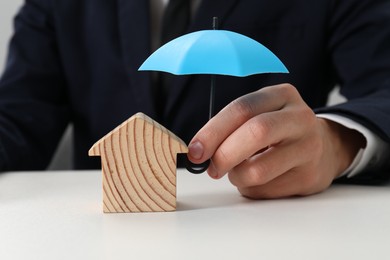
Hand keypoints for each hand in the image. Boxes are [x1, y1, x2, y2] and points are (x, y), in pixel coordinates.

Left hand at [187, 84, 364, 198]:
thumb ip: (233, 126)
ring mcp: (309, 148)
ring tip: (238, 173)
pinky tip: (259, 181)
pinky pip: (267, 190)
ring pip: (259, 169)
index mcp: (281, 95)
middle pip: (256, 133)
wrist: (325, 148)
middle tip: (212, 168)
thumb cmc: (279, 131)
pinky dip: (252, 189)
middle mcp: (299, 118)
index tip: (195, 150)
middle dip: (224, 154)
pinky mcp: (310, 176)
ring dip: (237, 177)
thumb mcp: (262, 114)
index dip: (213, 131)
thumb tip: (199, 150)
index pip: (242, 108)